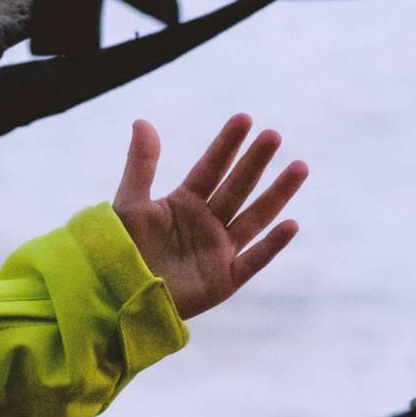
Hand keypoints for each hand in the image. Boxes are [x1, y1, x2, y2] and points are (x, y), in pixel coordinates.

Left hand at [112, 114, 306, 320]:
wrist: (115, 297)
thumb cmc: (118, 251)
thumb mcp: (129, 204)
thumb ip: (141, 165)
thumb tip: (142, 121)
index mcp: (183, 204)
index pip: (210, 169)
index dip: (226, 145)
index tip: (244, 119)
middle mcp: (205, 223)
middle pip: (236, 188)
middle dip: (255, 162)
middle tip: (273, 135)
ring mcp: (217, 251)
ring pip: (254, 217)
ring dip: (277, 194)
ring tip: (299, 166)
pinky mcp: (224, 280)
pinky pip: (253, 259)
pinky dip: (272, 244)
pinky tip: (291, 224)